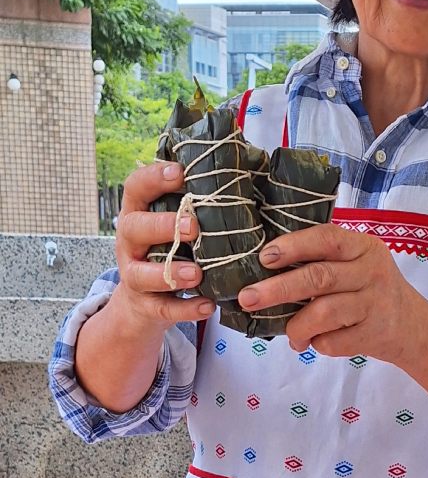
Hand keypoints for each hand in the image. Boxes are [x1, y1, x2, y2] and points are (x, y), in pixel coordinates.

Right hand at [111, 161, 211, 335]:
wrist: (144, 303)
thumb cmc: (171, 250)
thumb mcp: (176, 224)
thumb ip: (196, 203)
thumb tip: (248, 167)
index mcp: (138, 212)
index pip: (136, 187)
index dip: (154, 177)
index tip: (180, 172)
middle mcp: (129, 241)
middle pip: (134, 227)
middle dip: (163, 226)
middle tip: (193, 226)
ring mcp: (133, 275)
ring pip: (142, 273)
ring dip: (170, 272)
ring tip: (196, 273)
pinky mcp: (145, 306)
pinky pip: (163, 309)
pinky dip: (186, 309)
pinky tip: (209, 306)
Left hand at [238, 223, 425, 364]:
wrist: (414, 327)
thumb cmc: (370, 291)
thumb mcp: (357, 265)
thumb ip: (323, 261)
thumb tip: (264, 272)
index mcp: (363, 246)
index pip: (325, 239)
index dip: (293, 247)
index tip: (264, 257)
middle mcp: (372, 271)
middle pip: (318, 277)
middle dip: (277, 289)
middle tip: (248, 298)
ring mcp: (376, 303)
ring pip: (324, 313)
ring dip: (297, 326)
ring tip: (291, 335)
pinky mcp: (376, 334)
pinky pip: (334, 341)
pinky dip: (318, 344)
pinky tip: (317, 342)